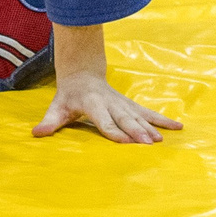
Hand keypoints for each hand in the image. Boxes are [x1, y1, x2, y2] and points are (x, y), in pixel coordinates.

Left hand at [34, 71, 181, 143]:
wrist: (83, 74)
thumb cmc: (69, 95)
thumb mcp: (57, 106)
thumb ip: (49, 121)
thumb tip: (36, 133)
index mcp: (93, 103)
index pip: (103, 120)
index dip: (113, 130)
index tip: (125, 142)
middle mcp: (111, 103)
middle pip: (125, 118)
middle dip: (136, 130)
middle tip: (148, 143)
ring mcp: (123, 103)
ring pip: (139, 115)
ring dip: (151, 127)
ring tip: (162, 140)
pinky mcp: (132, 105)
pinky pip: (149, 112)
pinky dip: (164, 120)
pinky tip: (179, 127)